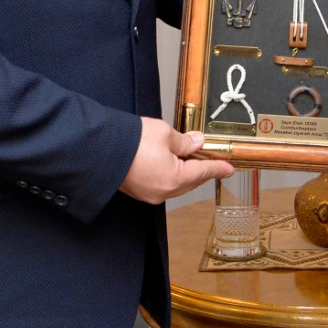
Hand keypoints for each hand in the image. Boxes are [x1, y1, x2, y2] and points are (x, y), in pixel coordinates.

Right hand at [119, 118, 233, 203]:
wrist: (98, 149)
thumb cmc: (130, 141)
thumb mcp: (164, 133)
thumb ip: (185, 141)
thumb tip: (196, 143)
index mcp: (174, 179)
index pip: (203, 172)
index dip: (218, 168)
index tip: (229, 168)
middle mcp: (163, 192)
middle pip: (191, 181)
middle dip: (202, 169)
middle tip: (212, 158)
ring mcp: (150, 194)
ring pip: (177, 185)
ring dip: (187, 172)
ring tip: (191, 156)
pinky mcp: (139, 191)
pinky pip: (164, 185)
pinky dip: (172, 175)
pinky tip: (172, 163)